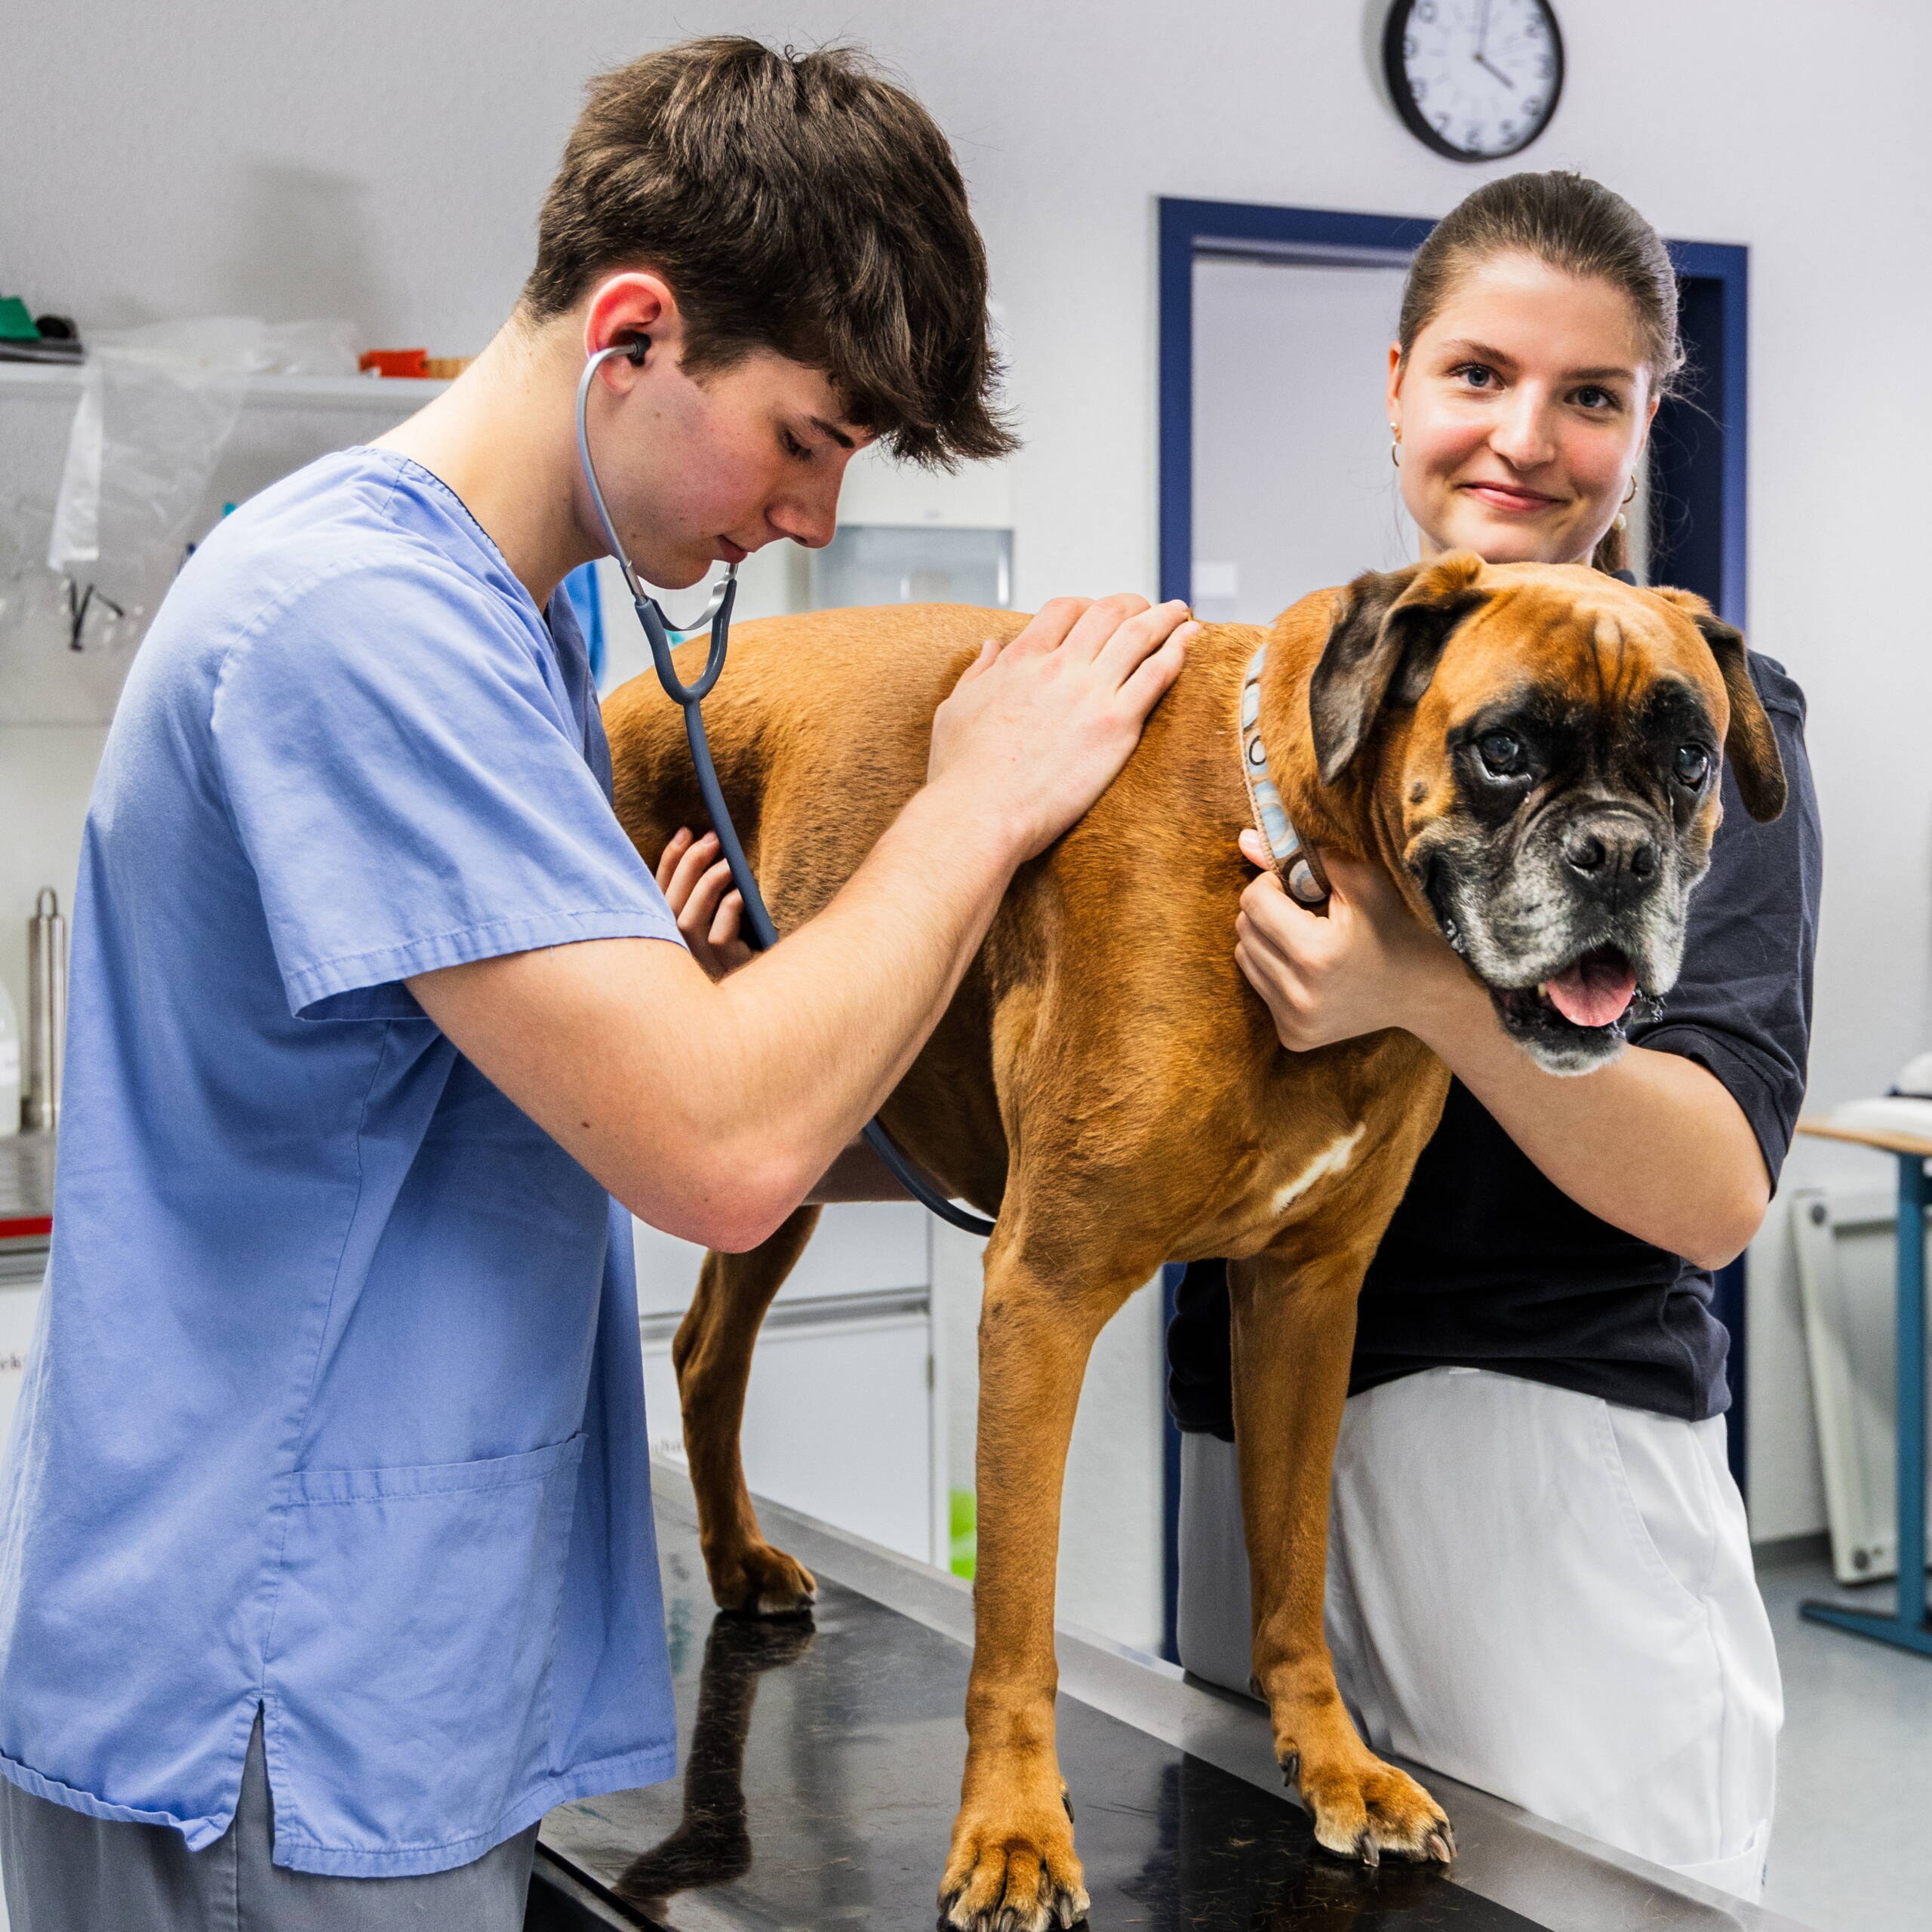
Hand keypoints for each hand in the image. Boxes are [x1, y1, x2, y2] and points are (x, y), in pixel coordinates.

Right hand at [656, 828, 754, 979]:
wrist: (778, 986)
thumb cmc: (752, 946)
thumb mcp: (727, 918)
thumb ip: (711, 895)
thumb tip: (714, 849)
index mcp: (674, 936)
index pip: (659, 894)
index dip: (669, 861)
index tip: (685, 831)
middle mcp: (679, 953)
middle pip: (669, 904)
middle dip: (688, 865)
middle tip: (712, 838)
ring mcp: (699, 966)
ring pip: (688, 921)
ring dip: (708, 884)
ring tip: (730, 861)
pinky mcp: (724, 972)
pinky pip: (718, 937)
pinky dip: (728, 909)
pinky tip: (743, 892)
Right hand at [927, 595, 1195, 859]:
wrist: (980, 813)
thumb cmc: (962, 774)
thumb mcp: (954, 709)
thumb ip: (976, 672)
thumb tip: (991, 647)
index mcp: (1019, 660)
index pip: (1063, 610)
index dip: (1085, 605)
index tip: (1097, 614)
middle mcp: (1058, 666)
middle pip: (1107, 612)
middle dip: (1132, 604)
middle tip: (1147, 608)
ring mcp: (1090, 692)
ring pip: (1138, 634)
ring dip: (1164, 617)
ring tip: (1181, 613)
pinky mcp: (1116, 724)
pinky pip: (1157, 674)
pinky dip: (1178, 650)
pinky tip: (1190, 640)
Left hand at [1233, 830, 1472, 1051]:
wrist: (1425, 991)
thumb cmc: (1397, 926)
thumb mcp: (1362, 882)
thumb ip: (1303, 857)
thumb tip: (1245, 840)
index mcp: (1316, 954)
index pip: (1253, 901)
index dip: (1272, 883)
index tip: (1298, 884)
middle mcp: (1299, 995)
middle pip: (1244, 930)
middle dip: (1268, 911)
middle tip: (1306, 910)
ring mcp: (1294, 1021)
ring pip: (1245, 957)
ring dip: (1267, 939)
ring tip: (1308, 938)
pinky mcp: (1292, 1036)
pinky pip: (1258, 986)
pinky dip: (1275, 969)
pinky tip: (1311, 969)